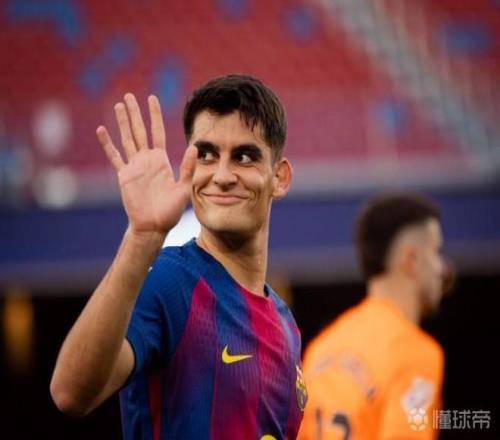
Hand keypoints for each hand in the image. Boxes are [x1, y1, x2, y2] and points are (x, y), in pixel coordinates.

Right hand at [96, 93, 196, 235]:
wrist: (153, 226)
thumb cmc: (170, 211)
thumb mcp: (184, 188)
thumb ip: (188, 168)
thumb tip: (195, 147)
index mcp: (161, 160)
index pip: (157, 132)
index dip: (154, 115)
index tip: (151, 98)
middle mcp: (147, 160)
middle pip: (139, 130)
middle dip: (134, 113)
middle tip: (129, 96)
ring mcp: (134, 167)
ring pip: (126, 139)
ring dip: (122, 122)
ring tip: (118, 105)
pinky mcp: (124, 176)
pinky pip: (114, 157)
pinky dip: (107, 144)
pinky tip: (102, 130)